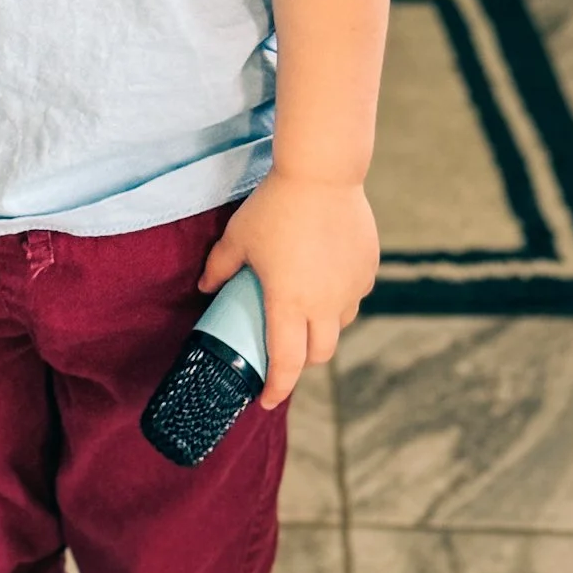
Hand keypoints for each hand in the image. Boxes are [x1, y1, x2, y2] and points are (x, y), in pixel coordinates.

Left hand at [199, 171, 377, 409]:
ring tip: (304, 313)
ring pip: (340, 326)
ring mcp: (350, 288)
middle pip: (319, 354)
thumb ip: (219, 267)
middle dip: (301, 362)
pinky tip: (326, 281)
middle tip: (284, 352)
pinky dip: (339, 300)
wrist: (322, 173)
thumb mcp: (238, 237)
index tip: (266, 399)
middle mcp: (324, 304)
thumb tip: (205, 289)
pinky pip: (353, 297)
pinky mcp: (367, 269)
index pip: (287, 364)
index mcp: (289, 302)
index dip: (276, 388)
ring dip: (322, 330)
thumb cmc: (274, 206)